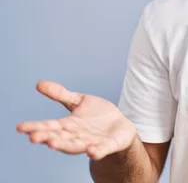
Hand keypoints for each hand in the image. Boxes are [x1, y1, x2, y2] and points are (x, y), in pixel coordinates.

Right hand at [16, 81, 136, 159]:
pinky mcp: (107, 146)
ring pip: (75, 146)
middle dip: (47, 138)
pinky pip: (101, 150)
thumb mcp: (78, 101)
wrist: (119, 126)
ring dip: (64, 146)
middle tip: (33, 137)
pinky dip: (96, 151)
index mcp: (67, 126)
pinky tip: (91, 151)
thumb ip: (60, 94)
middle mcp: (76, 136)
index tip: (20, 127)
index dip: (35, 127)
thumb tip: (38, 83)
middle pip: (59, 138)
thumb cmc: (96, 115)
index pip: (49, 127)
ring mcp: (91, 142)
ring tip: (52, 144)